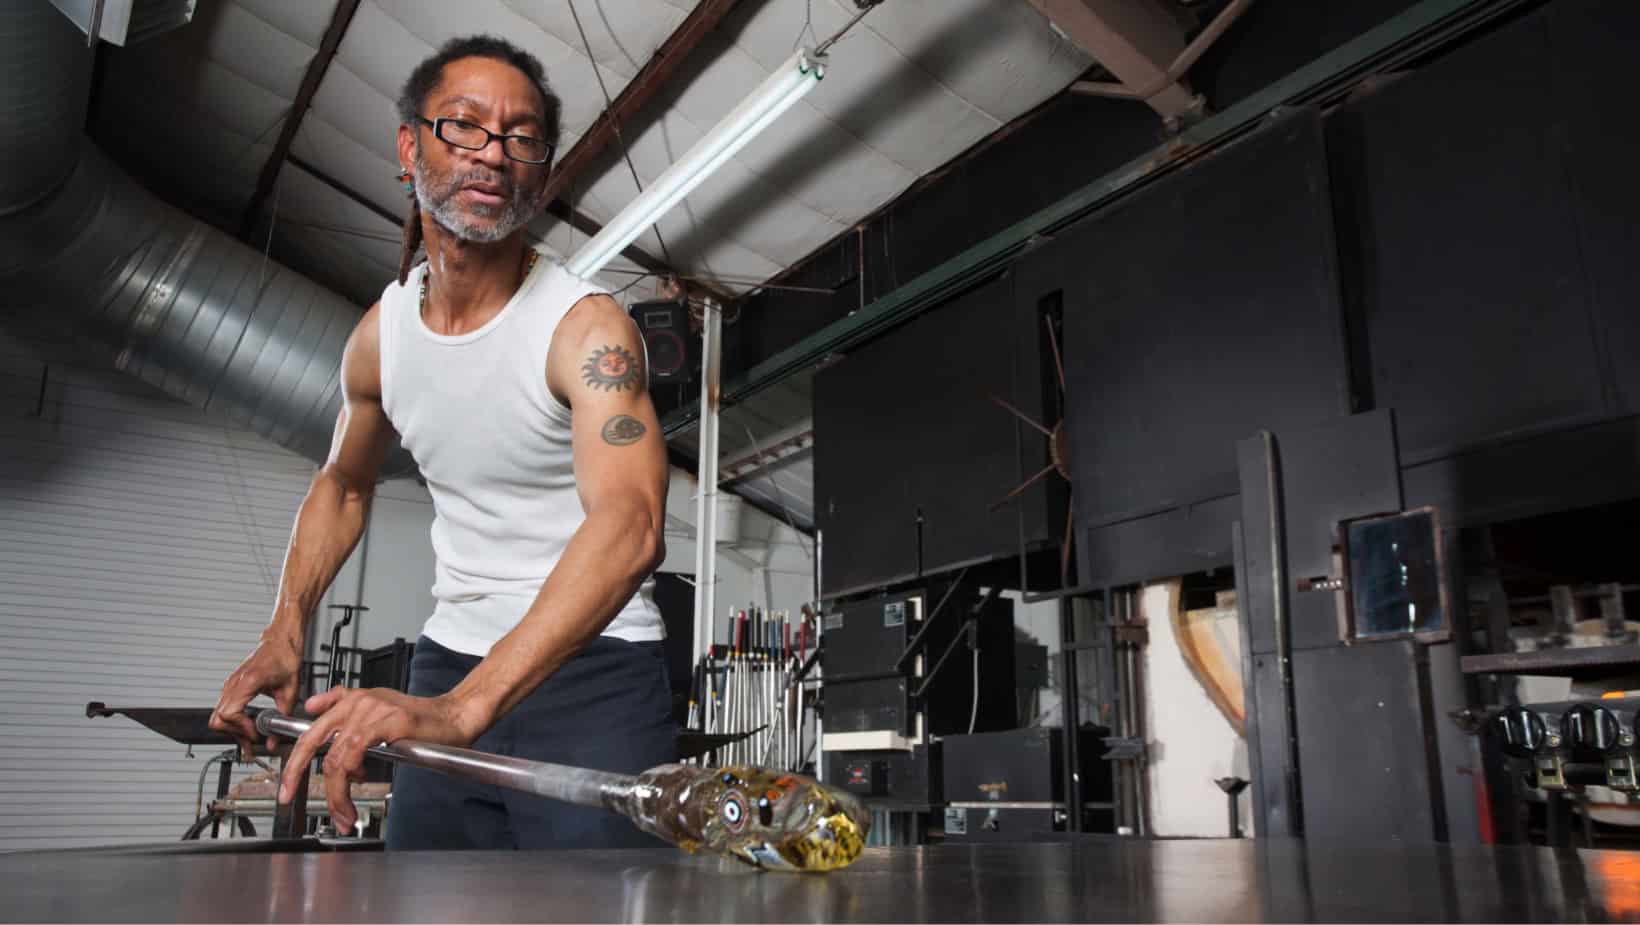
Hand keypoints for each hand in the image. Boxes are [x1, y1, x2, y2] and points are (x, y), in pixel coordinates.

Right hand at [209, 629, 302, 760]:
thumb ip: (283, 716)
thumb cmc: (285, 656)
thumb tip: (274, 740)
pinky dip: (233, 721)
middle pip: (218, 719)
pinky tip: (248, 725)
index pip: (230, 713)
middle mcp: (234, 683)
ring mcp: (230, 684)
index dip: (241, 728)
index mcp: (248, 681)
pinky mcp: (231, 687)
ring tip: (251, 736)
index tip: (256, 733)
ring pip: (217, 716)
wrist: (280, 640)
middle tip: (252, 741)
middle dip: (235, 734)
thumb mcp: (290, 690)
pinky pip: (223, 709)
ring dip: (233, 730)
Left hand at [279, 687, 480, 832]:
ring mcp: (372, 710)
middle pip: (312, 742)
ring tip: (343, 812)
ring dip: (335, 792)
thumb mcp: (377, 704)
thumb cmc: (421, 719)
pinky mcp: (388, 721)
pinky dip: (351, 775)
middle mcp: (358, 702)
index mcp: (352, 699)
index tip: (287, 788)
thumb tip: (312, 707)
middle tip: (289, 798)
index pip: (310, 731)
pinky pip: (356, 751)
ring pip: (336, 757)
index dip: (294, 762)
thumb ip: (342, 701)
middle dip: (296, 775)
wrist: (454, 716)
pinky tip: (360, 784)